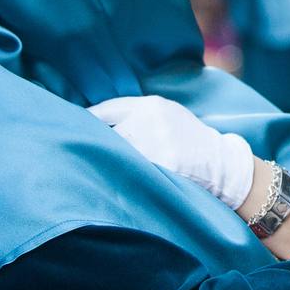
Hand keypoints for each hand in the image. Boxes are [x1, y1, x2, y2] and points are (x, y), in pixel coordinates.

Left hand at [88, 96, 254, 208]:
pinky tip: (112, 185)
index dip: (85, 122)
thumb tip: (94, 123)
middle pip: (104, 134)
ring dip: (102, 164)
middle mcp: (150, 120)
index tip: (69, 131)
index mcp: (150, 105)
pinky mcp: (160, 166)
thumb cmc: (189, 139)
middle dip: (91, 145)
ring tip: (89, 173)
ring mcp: (155, 144)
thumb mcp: (168, 114)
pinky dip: (118, 179)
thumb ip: (137, 114)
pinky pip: (128, 173)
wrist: (221, 163)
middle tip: (72, 155)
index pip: (104, 111)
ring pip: (114, 155)